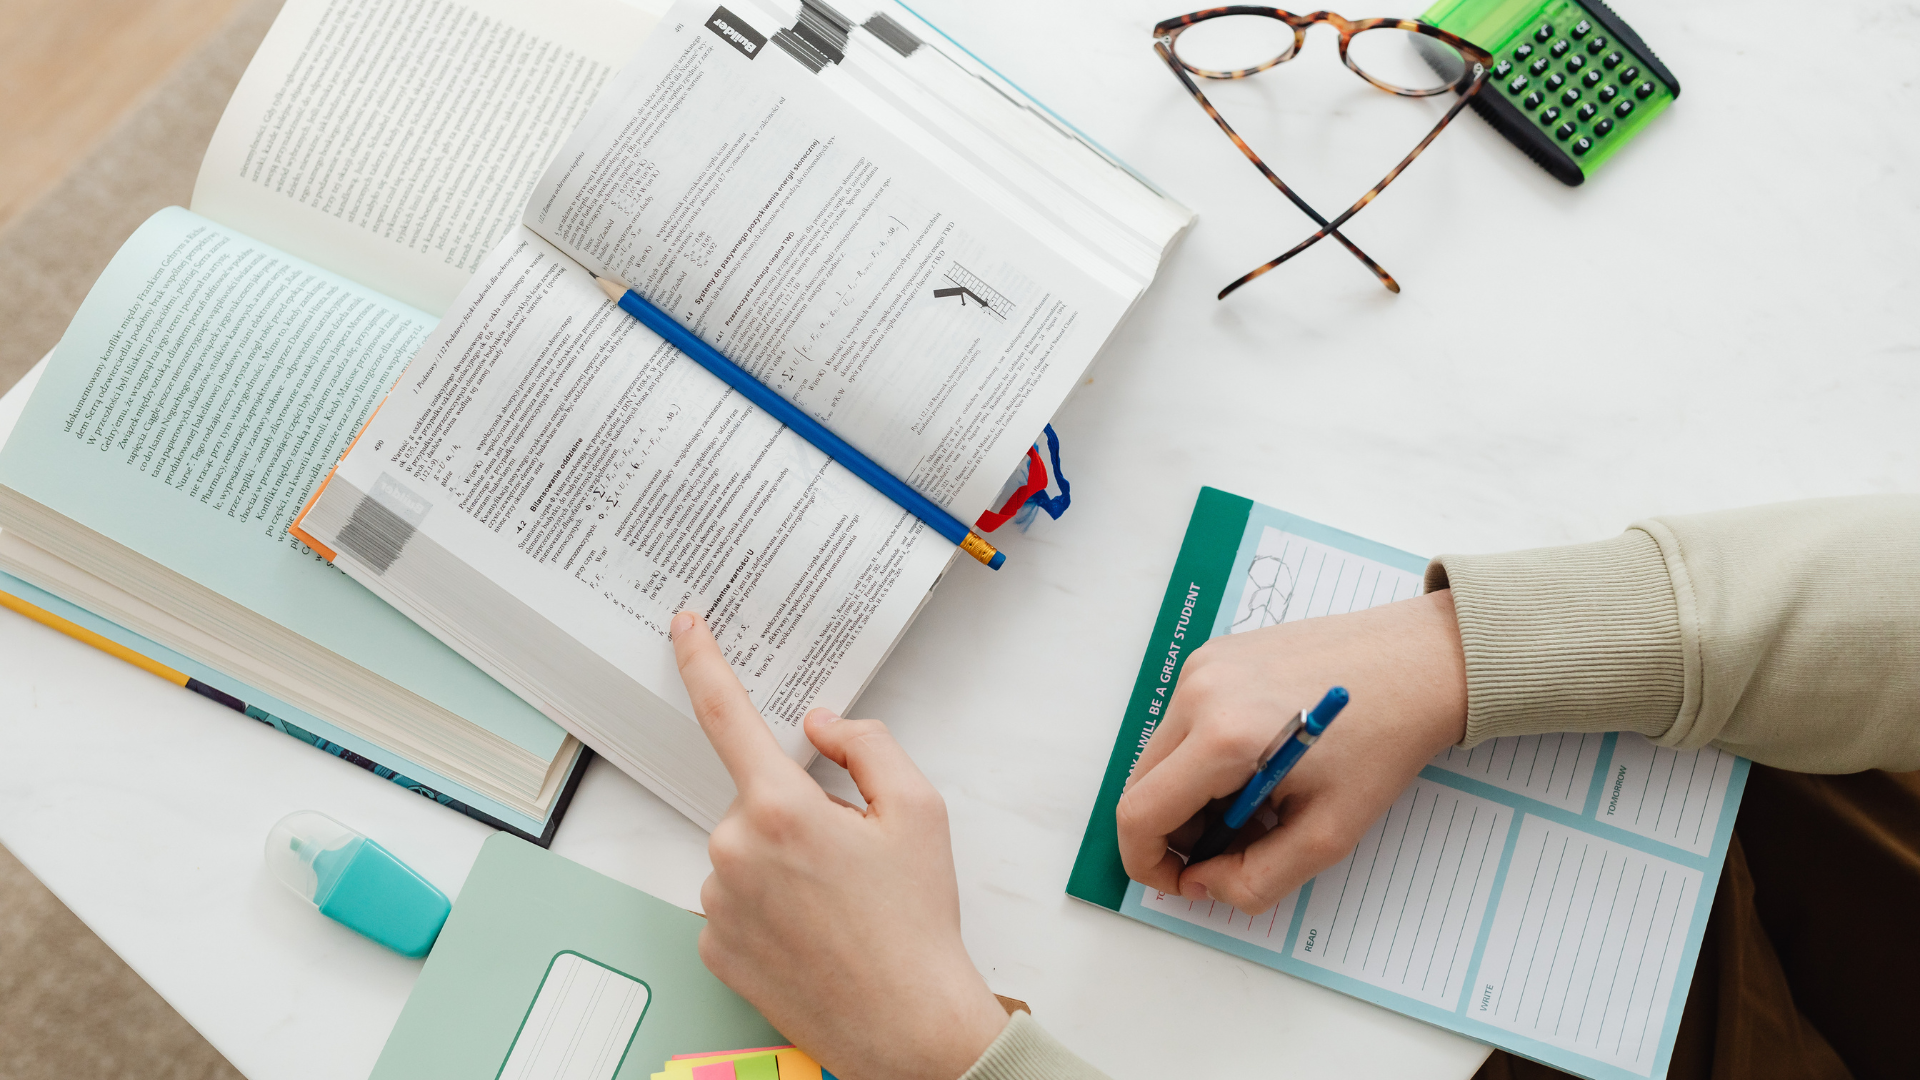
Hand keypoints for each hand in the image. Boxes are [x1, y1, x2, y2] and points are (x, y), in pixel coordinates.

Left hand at [671, 611, 1008, 1079]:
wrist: (906, 1024)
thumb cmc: (916, 921)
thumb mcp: (919, 810)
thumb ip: (866, 744)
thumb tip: (820, 725)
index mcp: (780, 808)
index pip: (726, 714)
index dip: (701, 661)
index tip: (684, 627)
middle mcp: (733, 851)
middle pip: (757, 799)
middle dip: (798, 812)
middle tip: (853, 858)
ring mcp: (716, 902)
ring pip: (744, 851)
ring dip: (782, 861)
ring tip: (839, 904)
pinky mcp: (712, 945)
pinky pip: (734, 899)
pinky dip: (767, 904)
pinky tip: (811, 930)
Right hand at [1115, 590, 1467, 914]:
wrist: (1419, 662)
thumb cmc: (1384, 743)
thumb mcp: (1328, 834)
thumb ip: (1255, 879)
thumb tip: (1204, 883)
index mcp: (1222, 738)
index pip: (1140, 815)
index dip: (1150, 863)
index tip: (1185, 882)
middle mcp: (1198, 692)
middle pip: (1142, 785)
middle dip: (1177, 832)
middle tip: (1235, 846)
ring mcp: (1202, 666)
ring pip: (1161, 756)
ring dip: (1192, 795)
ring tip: (1258, 802)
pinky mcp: (1214, 655)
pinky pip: (1183, 722)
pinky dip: (1205, 757)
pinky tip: (1259, 763)